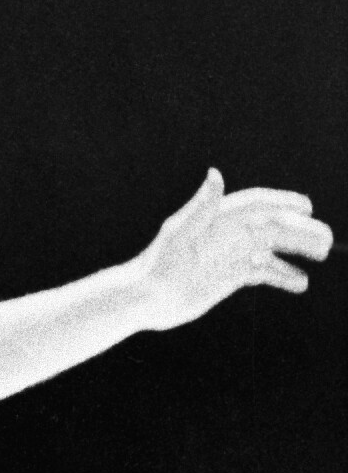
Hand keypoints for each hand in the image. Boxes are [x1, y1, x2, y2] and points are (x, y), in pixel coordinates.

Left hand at [135, 170, 330, 329]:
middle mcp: (229, 233)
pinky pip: (264, 271)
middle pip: (273, 227)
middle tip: (326, 241)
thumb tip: (215, 174)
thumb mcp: (180, 234)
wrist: (145, 298)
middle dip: (301, 230)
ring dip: (298, 250)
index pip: (258, 204)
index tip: (307, 207)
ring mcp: (232, 254)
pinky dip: (283, 276)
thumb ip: (202, 205)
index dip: (283, 202)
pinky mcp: (231, 275)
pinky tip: (300, 283)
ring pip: (274, 247)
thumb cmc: (158, 264)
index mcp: (219, 219)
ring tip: (321, 255)